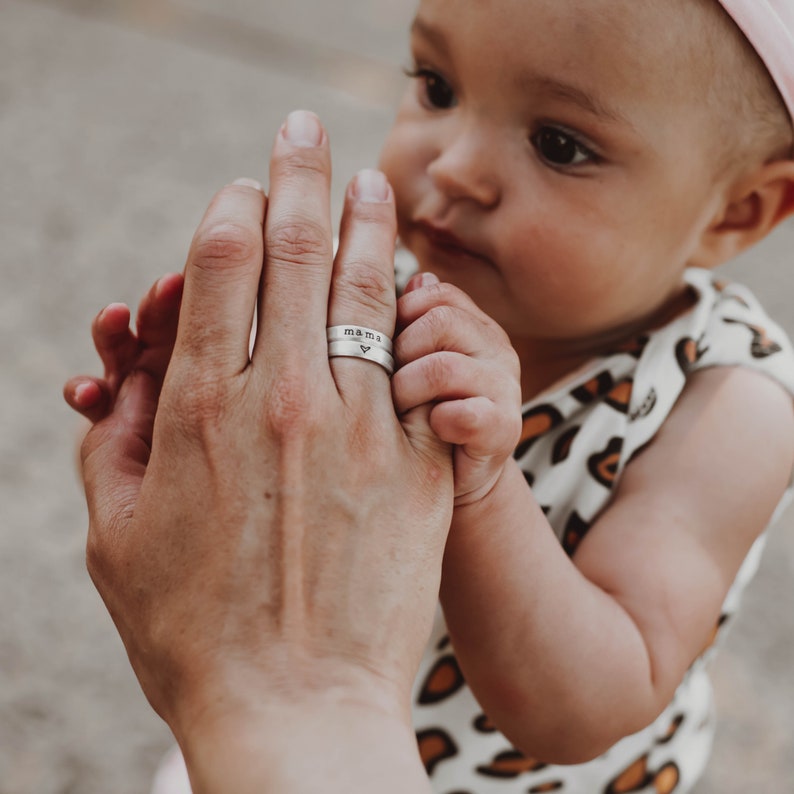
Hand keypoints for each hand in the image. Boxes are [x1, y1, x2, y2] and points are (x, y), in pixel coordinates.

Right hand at [74, 111, 452, 792]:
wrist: (296, 707)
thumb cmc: (192, 630)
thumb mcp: (116, 533)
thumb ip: (118, 436)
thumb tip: (136, 370)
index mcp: (199, 409)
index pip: (223, 263)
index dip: (234, 210)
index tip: (243, 188)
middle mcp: (282, 398)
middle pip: (297, 250)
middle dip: (298, 176)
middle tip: (304, 131)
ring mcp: (359, 425)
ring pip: (366, 288)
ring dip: (366, 221)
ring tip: (371, 177)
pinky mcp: (416, 460)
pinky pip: (418, 358)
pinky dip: (413, 305)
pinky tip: (415, 272)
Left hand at [393, 273, 521, 504]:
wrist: (451, 481)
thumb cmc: (417, 416)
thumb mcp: (407, 363)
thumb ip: (407, 323)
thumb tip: (416, 277)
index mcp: (472, 324)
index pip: (434, 294)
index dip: (399, 316)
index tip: (381, 347)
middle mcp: (495, 348)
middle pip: (439, 322)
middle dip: (399, 353)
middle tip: (384, 383)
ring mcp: (505, 387)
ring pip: (443, 367)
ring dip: (407, 390)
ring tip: (398, 409)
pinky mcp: (505, 428)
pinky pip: (466, 412)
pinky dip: (438, 420)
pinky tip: (428, 428)